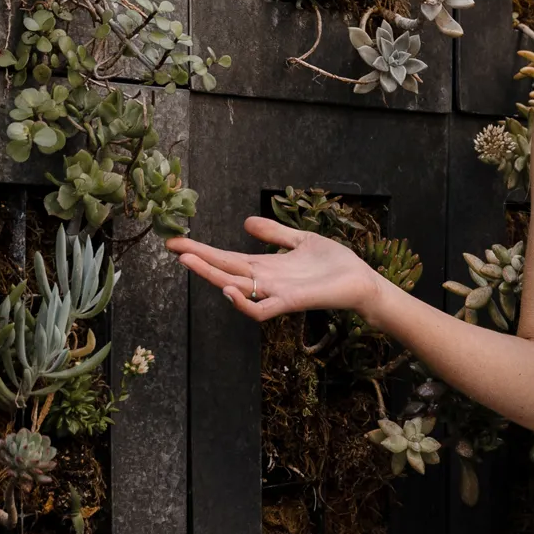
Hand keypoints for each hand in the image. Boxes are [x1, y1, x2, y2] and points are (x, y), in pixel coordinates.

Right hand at [165, 215, 383, 322]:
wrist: (361, 282)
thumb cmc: (333, 265)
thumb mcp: (300, 240)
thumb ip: (274, 234)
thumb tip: (245, 222)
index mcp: (265, 267)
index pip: (226, 258)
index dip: (201, 250)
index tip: (175, 240)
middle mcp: (265, 281)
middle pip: (224, 271)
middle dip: (198, 260)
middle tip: (172, 246)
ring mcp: (276, 293)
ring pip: (235, 289)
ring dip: (212, 276)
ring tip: (190, 260)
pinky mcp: (291, 302)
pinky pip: (261, 310)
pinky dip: (244, 303)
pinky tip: (229, 289)